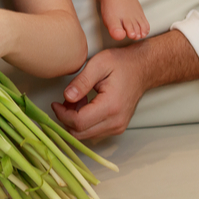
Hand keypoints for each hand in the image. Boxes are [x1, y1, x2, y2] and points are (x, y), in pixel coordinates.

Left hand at [51, 31, 198, 139]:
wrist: (143, 68)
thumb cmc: (123, 63)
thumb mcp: (99, 64)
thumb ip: (81, 81)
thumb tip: (66, 96)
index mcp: (111, 106)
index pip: (78, 122)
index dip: (62, 114)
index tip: (55, 103)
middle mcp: (116, 122)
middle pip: (80, 133)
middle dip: (67, 118)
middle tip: (65, 100)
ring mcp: (117, 127)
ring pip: (85, 135)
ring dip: (75, 120)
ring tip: (77, 99)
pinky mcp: (116, 127)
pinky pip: (93, 132)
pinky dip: (84, 122)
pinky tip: (85, 104)